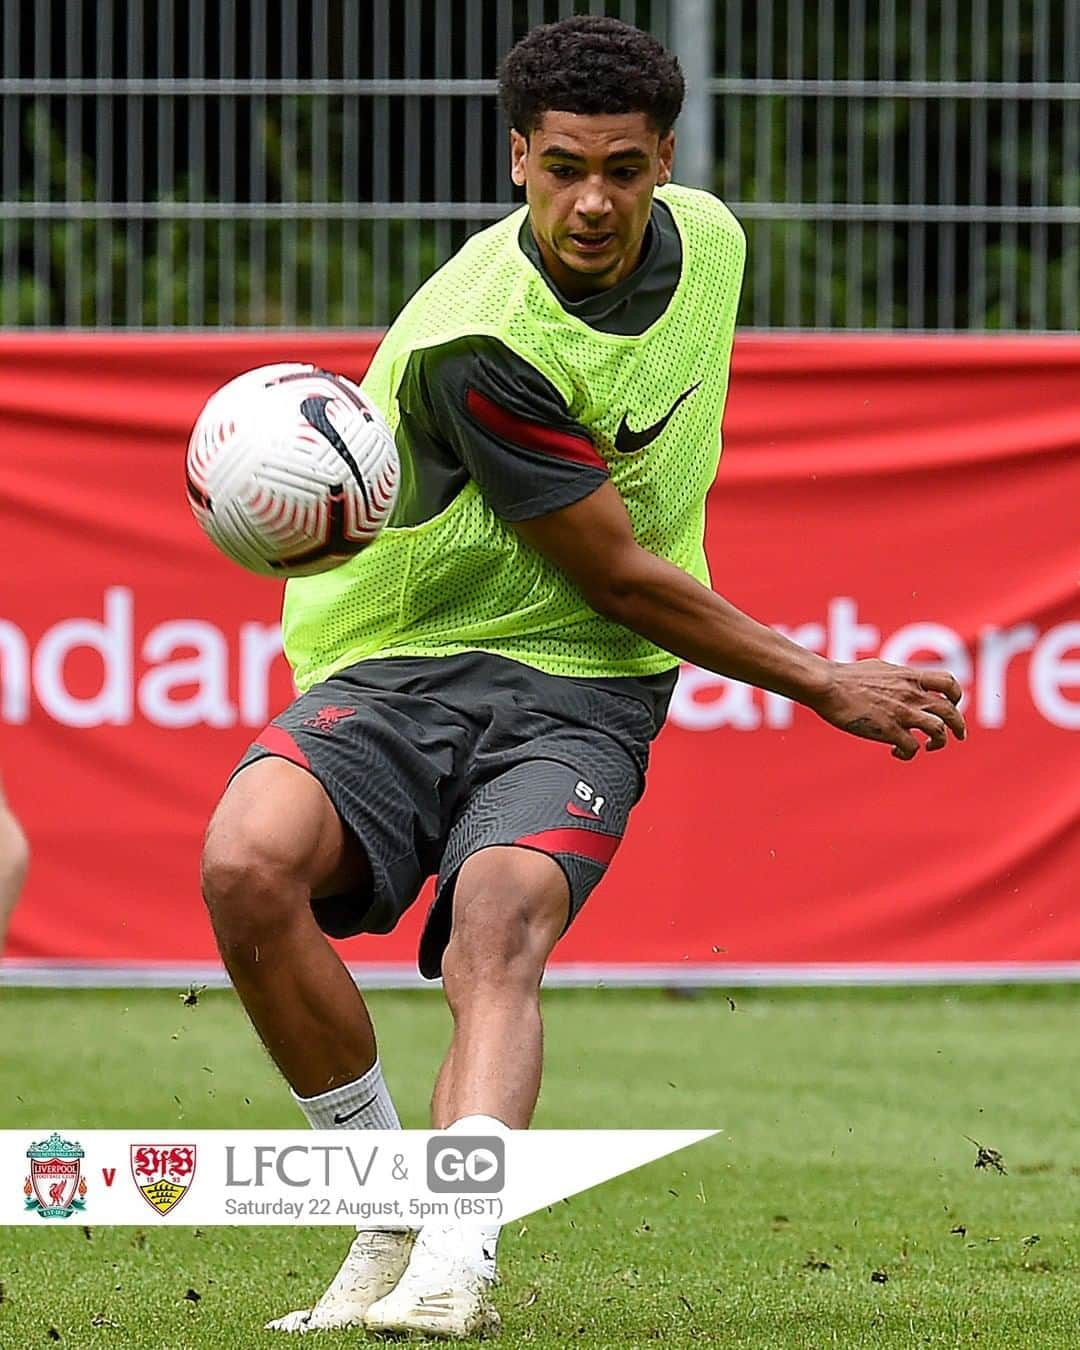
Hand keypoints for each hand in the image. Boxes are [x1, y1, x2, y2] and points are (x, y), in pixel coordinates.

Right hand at [811, 659, 965, 759]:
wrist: (827, 685)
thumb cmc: (845, 676)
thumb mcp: (879, 668)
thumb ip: (896, 676)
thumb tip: (899, 679)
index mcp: (910, 677)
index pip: (948, 683)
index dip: (956, 695)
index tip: (952, 704)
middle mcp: (912, 694)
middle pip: (951, 711)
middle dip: (958, 726)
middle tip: (958, 736)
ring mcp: (902, 713)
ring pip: (939, 731)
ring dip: (939, 742)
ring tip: (930, 746)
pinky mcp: (889, 731)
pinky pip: (912, 748)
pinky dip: (909, 754)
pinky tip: (897, 753)